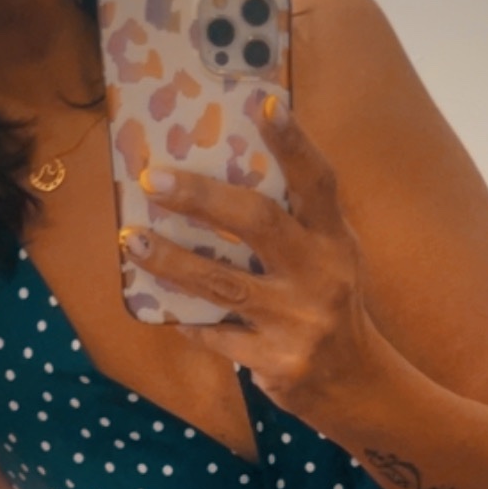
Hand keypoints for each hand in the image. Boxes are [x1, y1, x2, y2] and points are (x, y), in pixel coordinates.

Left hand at [122, 97, 375, 417]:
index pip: (317, 182)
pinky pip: (218, 338)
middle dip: (201, 198)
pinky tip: (165, 312)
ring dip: (171, 262)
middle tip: (153, 180)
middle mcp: (320, 275)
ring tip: (131, 241)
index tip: (266, 103)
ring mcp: (298, 321)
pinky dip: (189, 324)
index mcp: (335, 240)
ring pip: (222, 285)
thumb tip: (225, 172)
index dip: (294, 142)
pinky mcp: (276, 361)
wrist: (356, 384)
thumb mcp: (332, 257)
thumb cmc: (331, 305)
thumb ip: (296, 222)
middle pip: (258, 223)